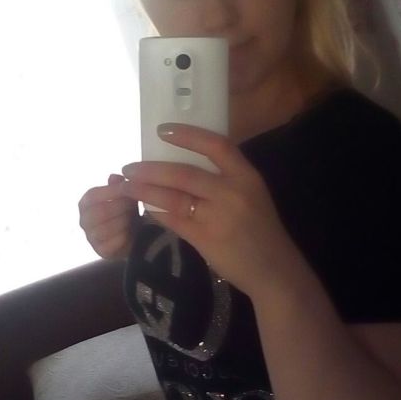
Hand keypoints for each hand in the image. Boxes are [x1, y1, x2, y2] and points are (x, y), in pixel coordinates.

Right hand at [78, 174, 138, 259]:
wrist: (133, 234)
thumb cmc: (125, 210)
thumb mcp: (124, 195)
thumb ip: (119, 185)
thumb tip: (114, 177)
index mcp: (85, 203)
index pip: (93, 195)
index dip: (112, 191)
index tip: (130, 188)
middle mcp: (83, 220)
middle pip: (100, 212)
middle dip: (120, 207)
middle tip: (134, 204)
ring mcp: (90, 237)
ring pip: (106, 229)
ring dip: (123, 222)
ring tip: (132, 217)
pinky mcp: (100, 251)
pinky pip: (112, 244)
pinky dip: (124, 237)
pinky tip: (130, 231)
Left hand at [120, 124, 293, 294]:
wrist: (273, 270)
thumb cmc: (260, 230)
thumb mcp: (252, 195)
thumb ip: (226, 179)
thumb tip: (186, 163)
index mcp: (247, 176)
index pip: (216, 145)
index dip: (188, 135)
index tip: (162, 130)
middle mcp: (233, 193)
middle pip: (184, 174)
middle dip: (151, 169)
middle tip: (130, 167)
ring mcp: (218, 216)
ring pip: (173, 197)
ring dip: (145, 190)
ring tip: (127, 186)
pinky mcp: (206, 238)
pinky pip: (173, 220)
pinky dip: (156, 212)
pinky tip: (144, 207)